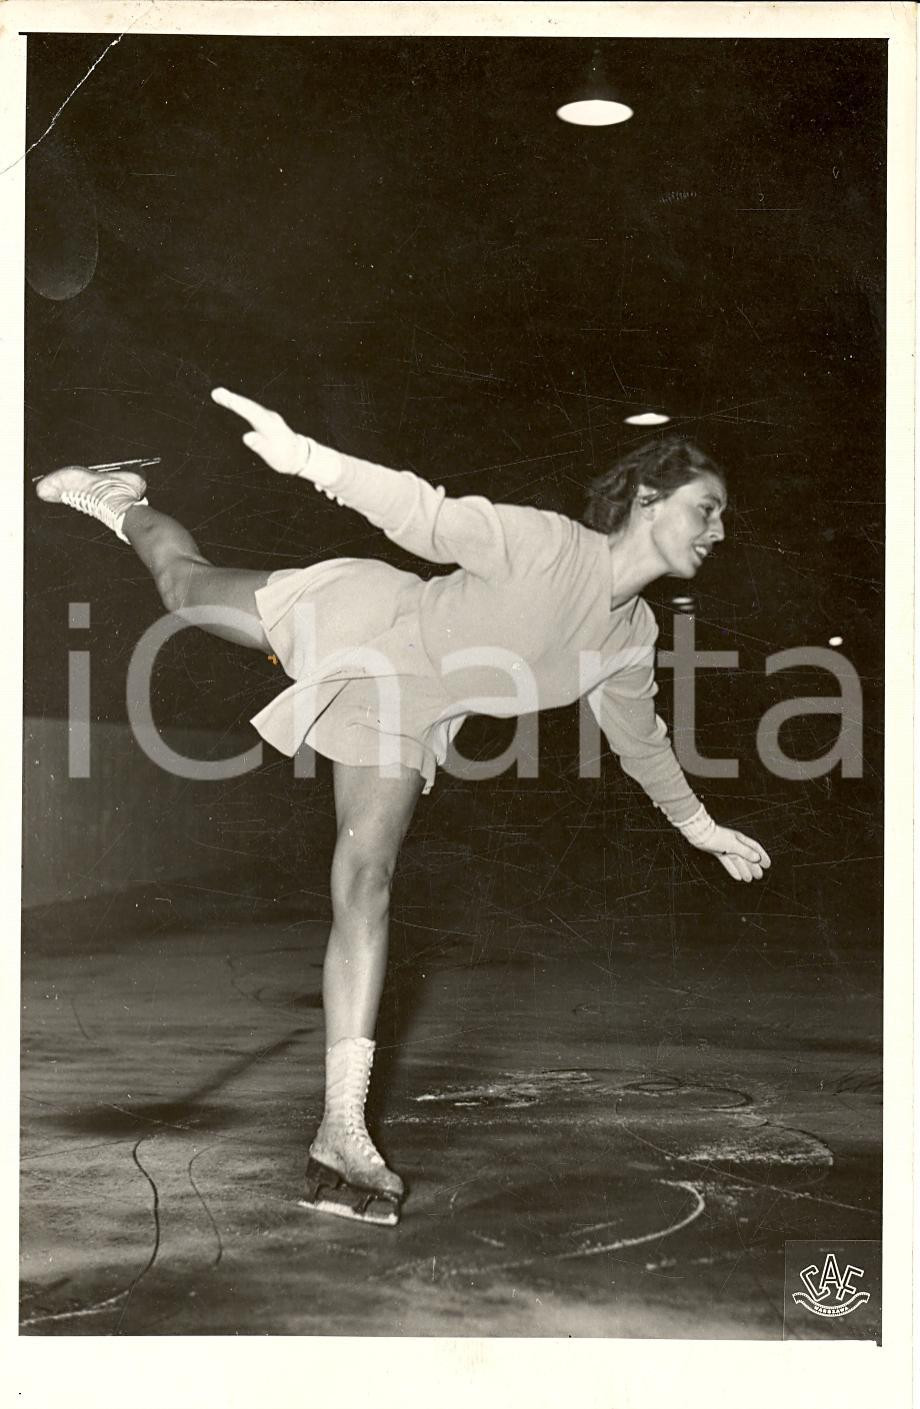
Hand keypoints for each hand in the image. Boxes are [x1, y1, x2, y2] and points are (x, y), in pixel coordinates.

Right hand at [211, 387, 325, 480]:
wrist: (299, 455)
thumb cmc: (285, 457)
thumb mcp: (272, 455)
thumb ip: (260, 445)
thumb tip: (247, 437)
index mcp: (270, 426)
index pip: (251, 412)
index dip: (237, 405)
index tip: (225, 398)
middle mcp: (269, 417)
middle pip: (248, 406)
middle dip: (232, 399)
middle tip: (216, 393)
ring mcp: (268, 417)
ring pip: (249, 405)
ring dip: (234, 399)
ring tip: (218, 394)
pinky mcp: (266, 418)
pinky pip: (251, 409)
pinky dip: (240, 404)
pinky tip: (231, 401)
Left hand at [693, 824, 770, 882]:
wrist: (700, 834)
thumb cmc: (716, 836)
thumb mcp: (733, 845)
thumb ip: (745, 852)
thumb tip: (757, 858)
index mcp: (740, 839)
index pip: (755, 848)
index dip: (762, 856)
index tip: (767, 865)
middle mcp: (735, 843)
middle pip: (747, 856)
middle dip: (754, 866)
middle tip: (759, 876)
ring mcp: (726, 848)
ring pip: (738, 861)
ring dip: (744, 870)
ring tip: (749, 879)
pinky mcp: (719, 852)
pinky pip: (728, 863)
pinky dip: (733, 869)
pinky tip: (737, 876)